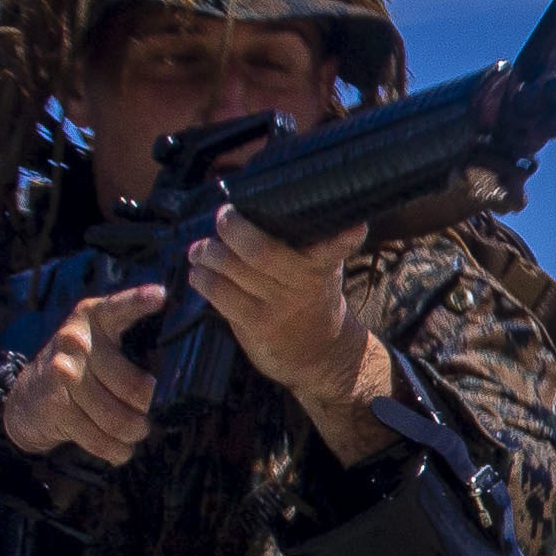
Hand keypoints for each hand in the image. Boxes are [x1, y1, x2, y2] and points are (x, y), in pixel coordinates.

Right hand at [2, 283, 164, 465]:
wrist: (26, 400)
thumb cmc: (80, 373)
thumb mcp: (100, 350)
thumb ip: (128, 356)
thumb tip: (157, 389)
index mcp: (93, 319)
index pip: (119, 309)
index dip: (139, 301)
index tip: (161, 295)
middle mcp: (76, 340)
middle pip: (136, 388)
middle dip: (145, 411)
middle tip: (143, 416)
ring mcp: (62, 372)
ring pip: (120, 418)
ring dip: (133, 434)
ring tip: (135, 433)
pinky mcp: (55, 404)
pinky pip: (100, 437)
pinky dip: (116, 450)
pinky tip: (121, 450)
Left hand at [188, 209, 396, 460]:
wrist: (321, 356)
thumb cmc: (313, 300)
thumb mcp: (323, 270)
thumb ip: (311, 242)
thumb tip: (270, 200)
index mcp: (323, 266)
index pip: (336, 248)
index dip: (345, 238)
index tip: (356, 226)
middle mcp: (304, 284)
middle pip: (261, 251)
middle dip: (233, 227)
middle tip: (223, 217)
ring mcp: (279, 305)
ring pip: (232, 268)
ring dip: (207, 252)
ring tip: (200, 249)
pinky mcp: (256, 323)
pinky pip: (219, 293)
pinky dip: (202, 278)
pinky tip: (199, 272)